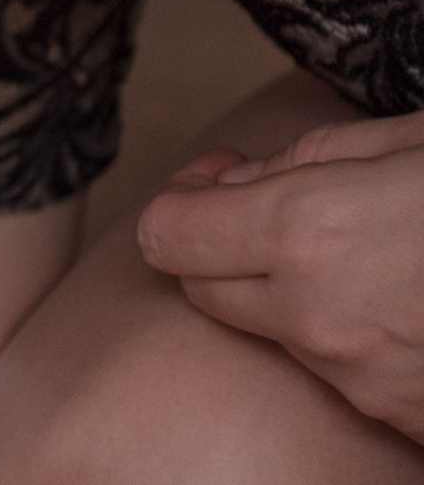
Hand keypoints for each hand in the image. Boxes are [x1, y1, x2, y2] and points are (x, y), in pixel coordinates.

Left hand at [137, 109, 423, 436]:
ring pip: (280, 336)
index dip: (183, 198)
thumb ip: (308, 156)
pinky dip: (359, 345)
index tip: (221, 179)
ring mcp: (362, 381)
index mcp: (307, 232)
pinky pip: (347, 379)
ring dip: (300, 301)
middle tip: (287, 216)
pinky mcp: (402, 422)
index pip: (165, 234)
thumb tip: (232, 181)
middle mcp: (317, 318)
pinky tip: (410, 309)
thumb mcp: (412, 140)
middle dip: (224, 251)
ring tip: (378, 261)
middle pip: (203, 291)